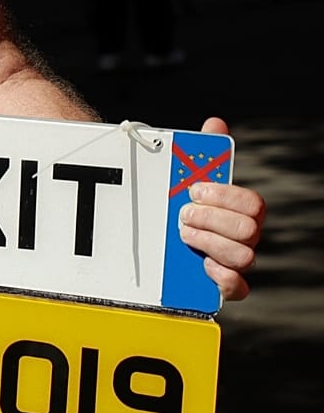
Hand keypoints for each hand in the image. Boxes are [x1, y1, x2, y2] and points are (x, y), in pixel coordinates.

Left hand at [178, 117, 263, 300]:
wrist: (159, 234)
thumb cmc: (183, 205)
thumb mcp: (188, 177)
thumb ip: (203, 152)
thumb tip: (215, 123)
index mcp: (242, 210)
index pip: (253, 203)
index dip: (224, 196)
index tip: (194, 190)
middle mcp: (245, 237)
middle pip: (250, 230)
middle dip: (212, 220)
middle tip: (183, 215)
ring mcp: (236, 261)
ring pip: (244, 257)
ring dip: (209, 243)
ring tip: (182, 235)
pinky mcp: (223, 284)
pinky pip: (238, 288)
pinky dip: (221, 278)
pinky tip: (202, 265)